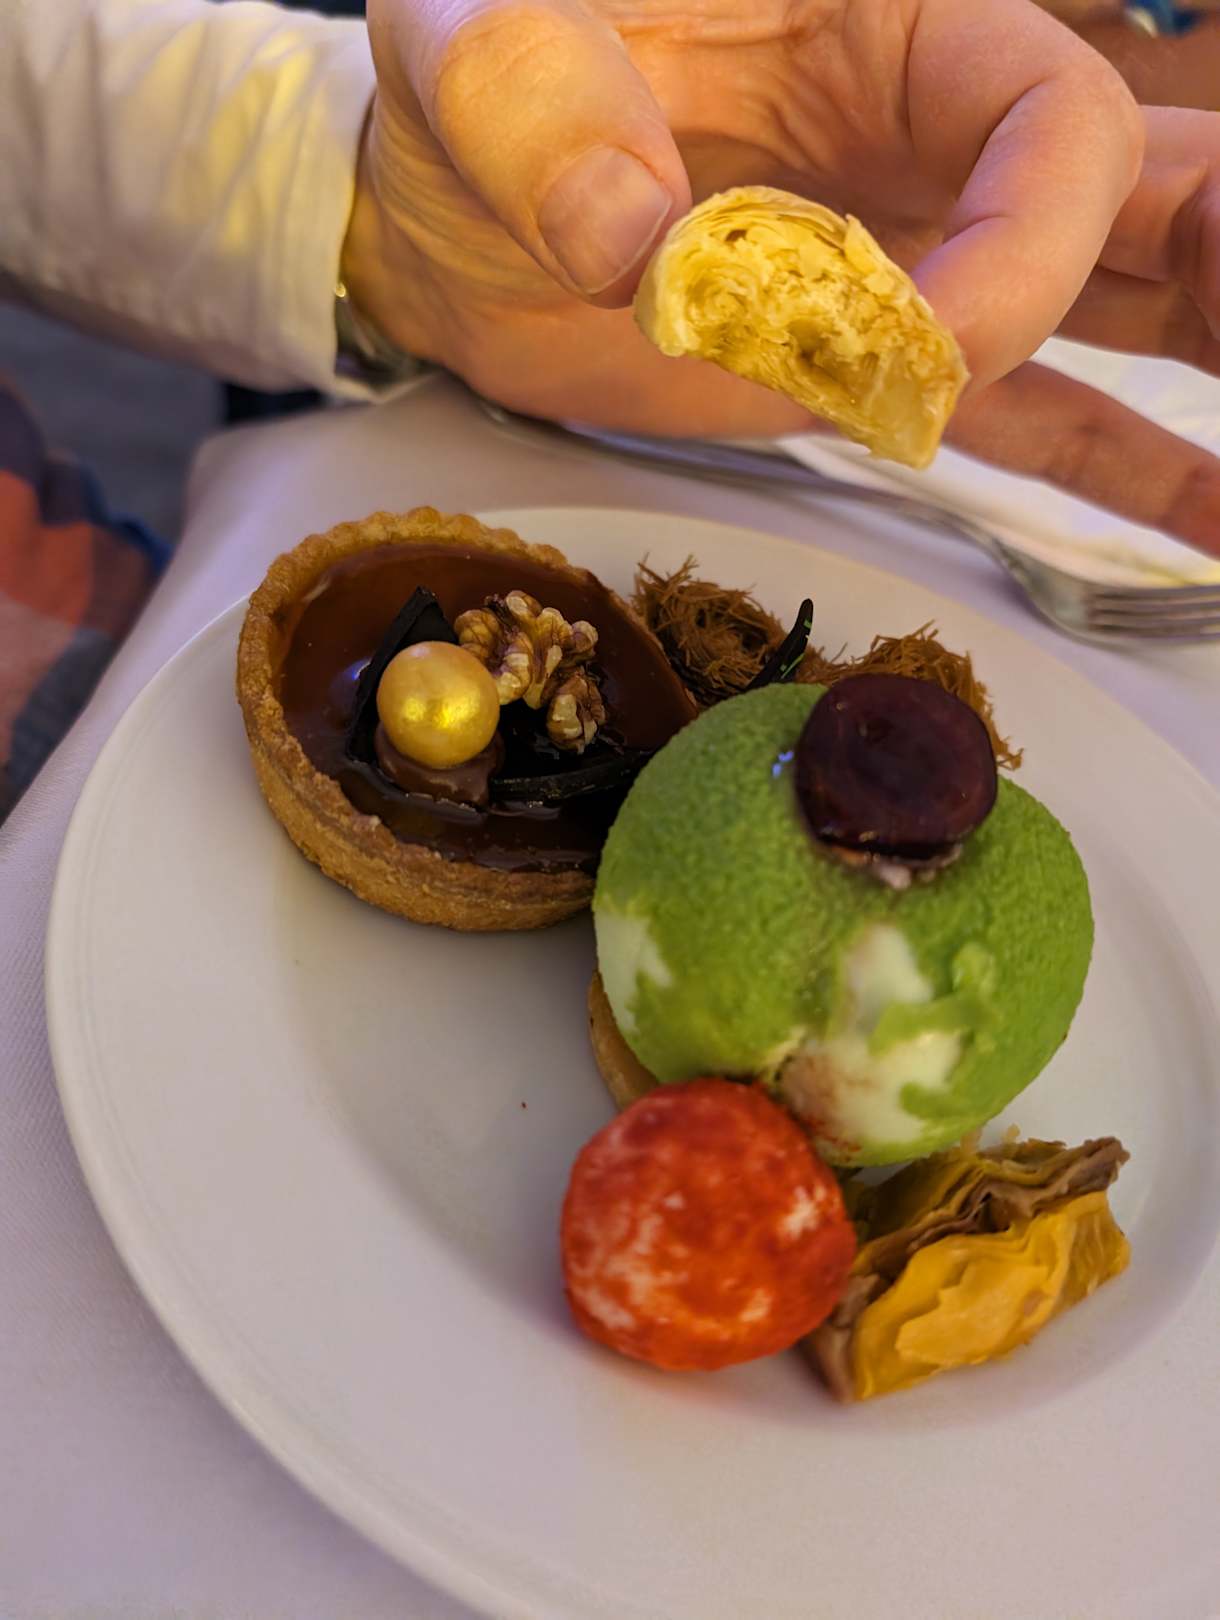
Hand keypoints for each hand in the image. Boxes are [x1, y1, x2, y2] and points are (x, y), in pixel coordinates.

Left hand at [343, 0, 1219, 556]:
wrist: (438, 211)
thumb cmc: (470, 74)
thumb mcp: (476, 42)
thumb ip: (547, 116)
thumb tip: (636, 246)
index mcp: (880, 21)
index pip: (1041, 118)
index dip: (1022, 247)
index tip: (922, 351)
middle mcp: (927, 142)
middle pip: (1135, 189)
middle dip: (1210, 268)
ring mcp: (911, 263)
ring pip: (1109, 304)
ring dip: (1200, 371)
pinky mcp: (868, 366)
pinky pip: (1017, 415)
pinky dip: (1113, 467)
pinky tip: (1206, 521)